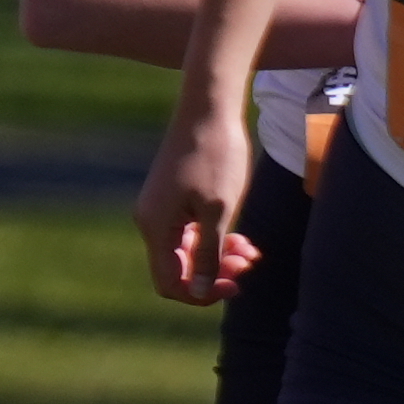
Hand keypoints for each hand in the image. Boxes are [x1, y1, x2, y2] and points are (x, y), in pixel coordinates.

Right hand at [140, 110, 254, 307]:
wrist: (209, 110)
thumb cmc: (216, 156)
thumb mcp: (219, 211)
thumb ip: (210, 254)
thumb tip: (201, 290)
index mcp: (156, 227)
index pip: (170, 282)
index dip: (201, 292)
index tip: (235, 286)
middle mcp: (152, 221)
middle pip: (181, 267)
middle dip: (217, 272)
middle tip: (249, 264)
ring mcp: (162, 209)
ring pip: (190, 250)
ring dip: (221, 256)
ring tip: (252, 252)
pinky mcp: (175, 198)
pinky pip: (193, 231)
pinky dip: (217, 238)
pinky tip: (243, 240)